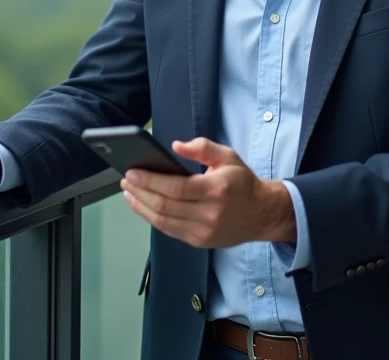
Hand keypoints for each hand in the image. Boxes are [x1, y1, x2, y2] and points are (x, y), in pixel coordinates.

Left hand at [120, 137, 295, 248]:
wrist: (262, 214)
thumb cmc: (243, 184)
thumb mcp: (228, 157)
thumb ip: (202, 148)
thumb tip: (176, 146)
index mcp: (217, 190)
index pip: (175, 187)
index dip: (150, 181)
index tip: (133, 172)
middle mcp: (210, 213)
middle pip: (165, 205)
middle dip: (140, 192)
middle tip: (126, 180)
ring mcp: (204, 231)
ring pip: (163, 221)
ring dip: (141, 206)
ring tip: (129, 193)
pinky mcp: (199, 241)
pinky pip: (169, 230)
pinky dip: (152, 218)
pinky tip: (143, 206)